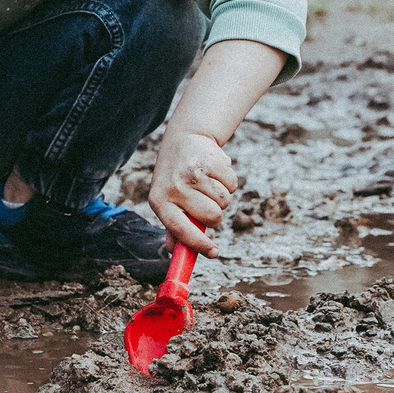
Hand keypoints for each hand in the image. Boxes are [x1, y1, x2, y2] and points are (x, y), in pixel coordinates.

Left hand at [147, 128, 240, 253]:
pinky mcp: (211, 160)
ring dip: (222, 197)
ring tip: (208, 184)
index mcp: (160, 201)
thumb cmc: (175, 178)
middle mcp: (175, 187)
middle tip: (207, 203)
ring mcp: (194, 173)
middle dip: (215, 216)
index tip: (214, 253)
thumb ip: (172, 228)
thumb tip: (176, 253)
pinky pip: (233, 185)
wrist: (185, 139)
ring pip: (225, 202)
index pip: (181, 230)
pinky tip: (215, 172)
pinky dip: (229, 182)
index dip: (199, 244)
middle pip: (212, 217)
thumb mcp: (167, 200)